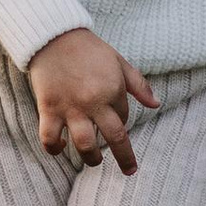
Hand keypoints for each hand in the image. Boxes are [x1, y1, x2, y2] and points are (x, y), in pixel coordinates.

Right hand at [28, 25, 158, 174]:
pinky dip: (55, 148)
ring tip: (93, 161)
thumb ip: (139, 85)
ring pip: (85, 145)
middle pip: (114, 138)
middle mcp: (94, 102)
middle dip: (125, 158)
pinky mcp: (49, 109)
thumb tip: (156, 104)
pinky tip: (61, 147)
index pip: (123, 117)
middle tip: (129, 170)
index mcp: (113, 90)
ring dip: (91, 158)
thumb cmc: (89, 49)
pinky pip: (50, 138)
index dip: (121, 120)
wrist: (54, 35)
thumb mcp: (119, 62)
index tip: (114, 119)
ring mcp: (70, 108)